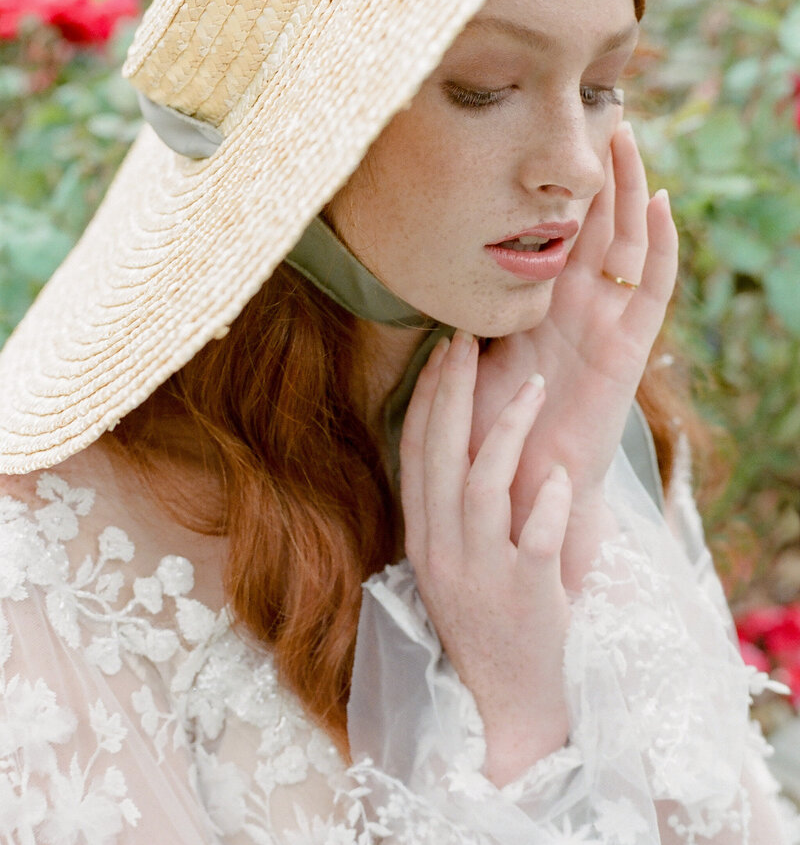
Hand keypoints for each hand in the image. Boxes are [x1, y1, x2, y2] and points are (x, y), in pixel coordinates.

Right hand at [400, 328, 572, 786]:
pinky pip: (535, 537)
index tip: (441, 347)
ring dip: (506, 429)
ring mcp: (481, 571)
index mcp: (423, 534)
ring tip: (534, 386)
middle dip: (454, 390)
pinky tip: (563, 477)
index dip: (427, 395)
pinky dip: (549, 504)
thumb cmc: (487, 617)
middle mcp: (442, 548)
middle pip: (441, 454)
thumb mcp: (451, 560)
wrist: (509, 702)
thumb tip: (458, 436)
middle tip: (469, 338)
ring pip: (483, 485)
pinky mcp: (526, 596)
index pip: (415, 450)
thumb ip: (450, 505)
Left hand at [469, 121, 678, 551]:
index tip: (555, 130)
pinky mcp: (627, 350)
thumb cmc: (489, 427)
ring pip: (628, 242)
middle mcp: (580, 307)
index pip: (562, 229)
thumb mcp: (470, 351)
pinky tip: (659, 201)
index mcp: (545, 303)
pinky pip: (651, 290)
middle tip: (604, 110)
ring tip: (627, 133)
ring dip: (630, 188)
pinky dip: (661, 246)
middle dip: (602, 169)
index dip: (564, 183)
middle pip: (600, 222)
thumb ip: (466, 305)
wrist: (516, 491)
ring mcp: (607, 324)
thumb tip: (436, 254)